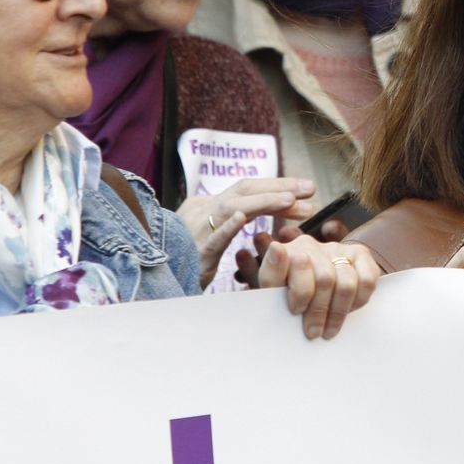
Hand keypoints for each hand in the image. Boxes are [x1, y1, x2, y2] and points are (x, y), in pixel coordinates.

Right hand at [177, 177, 320, 289]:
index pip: (248, 189)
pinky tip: (242, 218)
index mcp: (209, 206)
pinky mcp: (193, 254)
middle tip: (311, 190)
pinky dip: (226, 226)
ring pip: (231, 207)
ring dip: (263, 202)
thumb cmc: (184, 258)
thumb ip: (231, 223)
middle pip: (245, 189)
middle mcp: (202, 210)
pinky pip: (210, 238)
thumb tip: (256, 214)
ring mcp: (196, 230)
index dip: (278, 186)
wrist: (152, 276)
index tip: (306, 191)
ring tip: (291, 200)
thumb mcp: (211, 236)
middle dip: (279, 187)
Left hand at [255, 235, 378, 339]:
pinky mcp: (360, 255)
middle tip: (313, 332)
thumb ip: (271, 275)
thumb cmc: (287, 294)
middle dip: (319, 311)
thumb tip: (277, 248)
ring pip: (347, 283)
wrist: (306, 288)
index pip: (299, 264)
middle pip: (325, 279)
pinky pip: (367, 280)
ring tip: (328, 330)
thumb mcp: (272, 290)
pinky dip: (358, 301)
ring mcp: (338, 249)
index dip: (300, 292)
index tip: (295, 311)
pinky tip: (347, 311)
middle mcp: (313, 245)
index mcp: (288, 251)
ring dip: (338, 312)